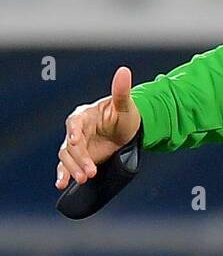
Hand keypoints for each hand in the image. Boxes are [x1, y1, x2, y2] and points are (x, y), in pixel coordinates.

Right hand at [55, 66, 141, 189]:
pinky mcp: (79, 157)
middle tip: (90, 172)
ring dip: (73, 169)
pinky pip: (67, 166)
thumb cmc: (125, 115)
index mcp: (85, 115)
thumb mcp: (125, 104)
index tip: (78, 141)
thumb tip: (124, 70)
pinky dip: (64, 174)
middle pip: (71, 145)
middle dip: (80, 158)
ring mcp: (77, 145)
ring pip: (68, 157)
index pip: (75, 123)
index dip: (74, 132)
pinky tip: (62, 184)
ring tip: (85, 178)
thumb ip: (122, 90)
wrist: (128, 130)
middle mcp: (77, 130)